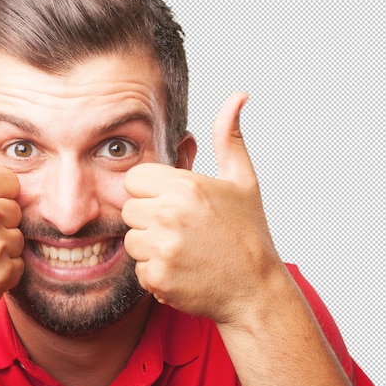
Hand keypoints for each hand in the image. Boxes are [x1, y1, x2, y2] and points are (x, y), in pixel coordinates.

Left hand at [122, 91, 282, 323]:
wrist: (256, 290)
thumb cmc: (249, 233)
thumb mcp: (242, 180)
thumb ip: (229, 137)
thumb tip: (238, 95)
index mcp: (185, 186)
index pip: (134, 179)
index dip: (151, 192)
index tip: (173, 203)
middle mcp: (170, 214)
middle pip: (129, 210)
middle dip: (150, 219)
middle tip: (182, 230)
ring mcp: (162, 247)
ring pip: (131, 240)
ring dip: (151, 247)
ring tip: (184, 250)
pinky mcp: (157, 277)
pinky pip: (138, 269)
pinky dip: (155, 273)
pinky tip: (182, 270)